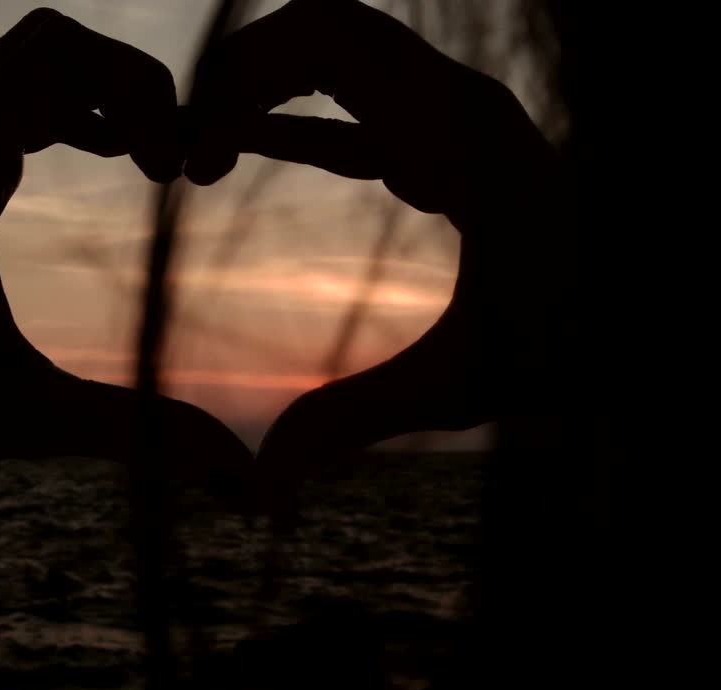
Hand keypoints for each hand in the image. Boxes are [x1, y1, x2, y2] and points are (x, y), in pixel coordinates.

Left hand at [0, 7, 249, 506]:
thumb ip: (146, 434)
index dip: (146, 91)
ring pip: (15, 69)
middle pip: (45, 42)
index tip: (183, 171)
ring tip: (146, 160)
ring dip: (89, 94)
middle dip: (125, 81)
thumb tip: (253, 488)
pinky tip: (93, 163)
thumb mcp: (27, 419)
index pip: (63, 55)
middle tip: (172, 160)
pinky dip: (52, 113)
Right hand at [182, 0, 582, 502]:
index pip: (322, 44)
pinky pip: (355, 101)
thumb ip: (353, 419)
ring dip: (263, 89)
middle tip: (185, 151)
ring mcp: (459, 112)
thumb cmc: (582, 351)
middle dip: (237, 76)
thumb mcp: (462, 386)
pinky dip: (292, 117)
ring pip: (336, 50)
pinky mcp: (452, 138)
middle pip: (321, 28)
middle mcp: (460, 101)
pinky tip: (241, 149)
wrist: (665, 327)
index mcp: (459, 132)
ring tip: (205, 157)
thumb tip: (262, 482)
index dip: (236, 87)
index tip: (189, 164)